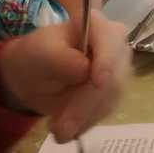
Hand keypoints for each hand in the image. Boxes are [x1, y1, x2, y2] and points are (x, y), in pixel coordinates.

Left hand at [0, 10, 131, 142]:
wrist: (35, 75)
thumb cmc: (38, 55)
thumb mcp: (40, 53)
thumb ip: (61, 58)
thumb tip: (85, 68)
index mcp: (98, 25)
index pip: (111, 39)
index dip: (108, 60)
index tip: (97, 82)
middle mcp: (115, 45)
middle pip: (114, 74)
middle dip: (87, 103)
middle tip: (62, 127)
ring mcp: (118, 69)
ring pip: (111, 97)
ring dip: (83, 117)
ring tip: (57, 128)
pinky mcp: (114, 92)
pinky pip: (105, 110)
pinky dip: (85, 121)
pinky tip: (66, 124)